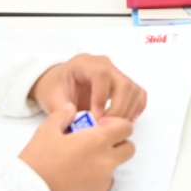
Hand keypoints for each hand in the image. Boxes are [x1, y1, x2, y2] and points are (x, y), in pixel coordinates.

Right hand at [18, 103, 135, 190]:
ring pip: (116, 167)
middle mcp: (106, 161)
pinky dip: (98, 179)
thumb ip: (63, 115)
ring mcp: (103, 181)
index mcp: (97, 140)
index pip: (126, 127)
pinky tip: (79, 177)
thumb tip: (71, 109)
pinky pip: (106, 183)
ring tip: (85, 161)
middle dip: (118, 143)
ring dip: (107, 161)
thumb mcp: (47, 130)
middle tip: (97, 143)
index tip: (101, 126)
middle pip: (129, 148)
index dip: (116, 124)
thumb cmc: (38, 160)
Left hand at [29, 54, 147, 121]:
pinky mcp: (122, 84)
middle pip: (123, 83)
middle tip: (106, 127)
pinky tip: (128, 120)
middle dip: (118, 109)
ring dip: (127, 111)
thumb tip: (77, 125)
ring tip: (113, 127)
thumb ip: (63, 111)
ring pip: (133, 89)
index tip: (96, 117)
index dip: (101, 97)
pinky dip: (136, 107)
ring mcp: (115, 73)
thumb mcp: (52, 98)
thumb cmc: (54, 88)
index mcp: (85, 64)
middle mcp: (104, 65)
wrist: (57, 81)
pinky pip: (138, 93)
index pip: (101, 75)